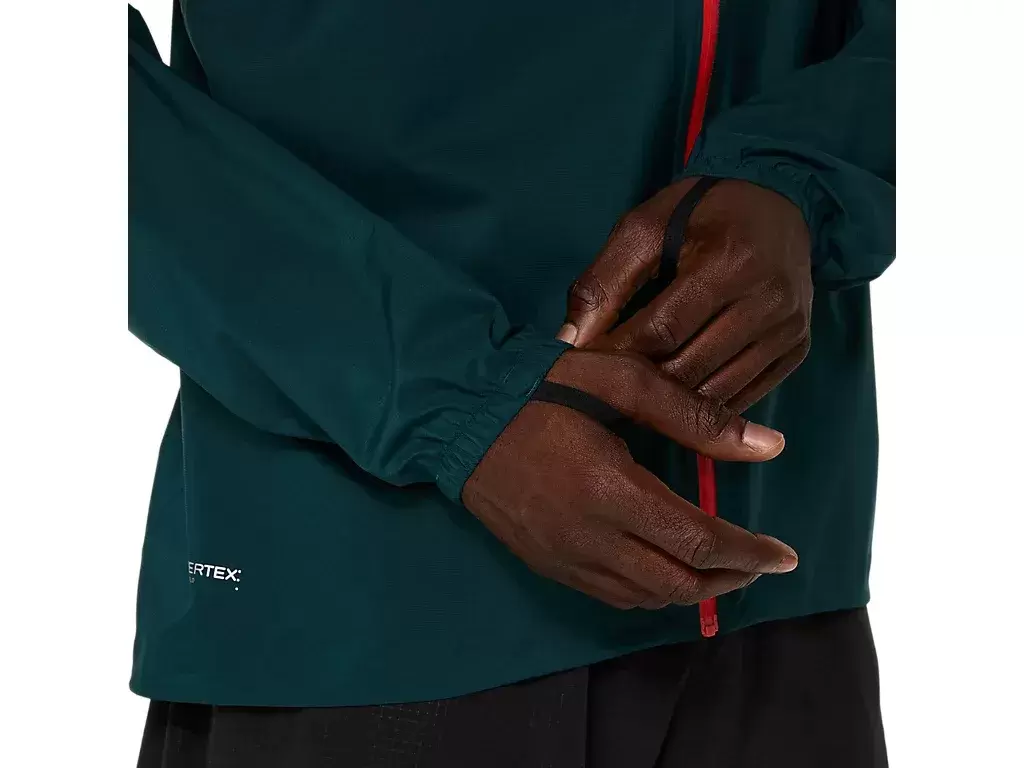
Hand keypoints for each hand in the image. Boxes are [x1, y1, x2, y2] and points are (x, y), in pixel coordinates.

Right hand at [462, 349, 797, 609]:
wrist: (458, 414)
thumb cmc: (541, 389)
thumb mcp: (622, 382)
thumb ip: (696, 417)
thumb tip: (769, 447)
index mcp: (612, 491)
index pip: (700, 542)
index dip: (750, 555)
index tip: (785, 556)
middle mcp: (590, 538)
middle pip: (679, 585)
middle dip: (729, 580)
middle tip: (758, 563)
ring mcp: (565, 558)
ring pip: (646, 598)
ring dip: (692, 589)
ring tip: (719, 566)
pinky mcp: (546, 564)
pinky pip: (611, 595)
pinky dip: (650, 591)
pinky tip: (663, 567)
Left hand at [558, 179, 812, 411]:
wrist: (778, 201)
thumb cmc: (700, 212)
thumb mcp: (644, 227)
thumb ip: (605, 281)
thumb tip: (570, 341)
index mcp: (728, 262)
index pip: (661, 331)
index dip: (617, 353)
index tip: (585, 364)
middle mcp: (768, 300)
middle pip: (690, 368)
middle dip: (642, 383)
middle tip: (606, 387)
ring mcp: (789, 328)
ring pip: (718, 392)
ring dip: (672, 403)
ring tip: (636, 396)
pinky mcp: (798, 348)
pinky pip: (745, 395)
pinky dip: (706, 404)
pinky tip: (677, 398)